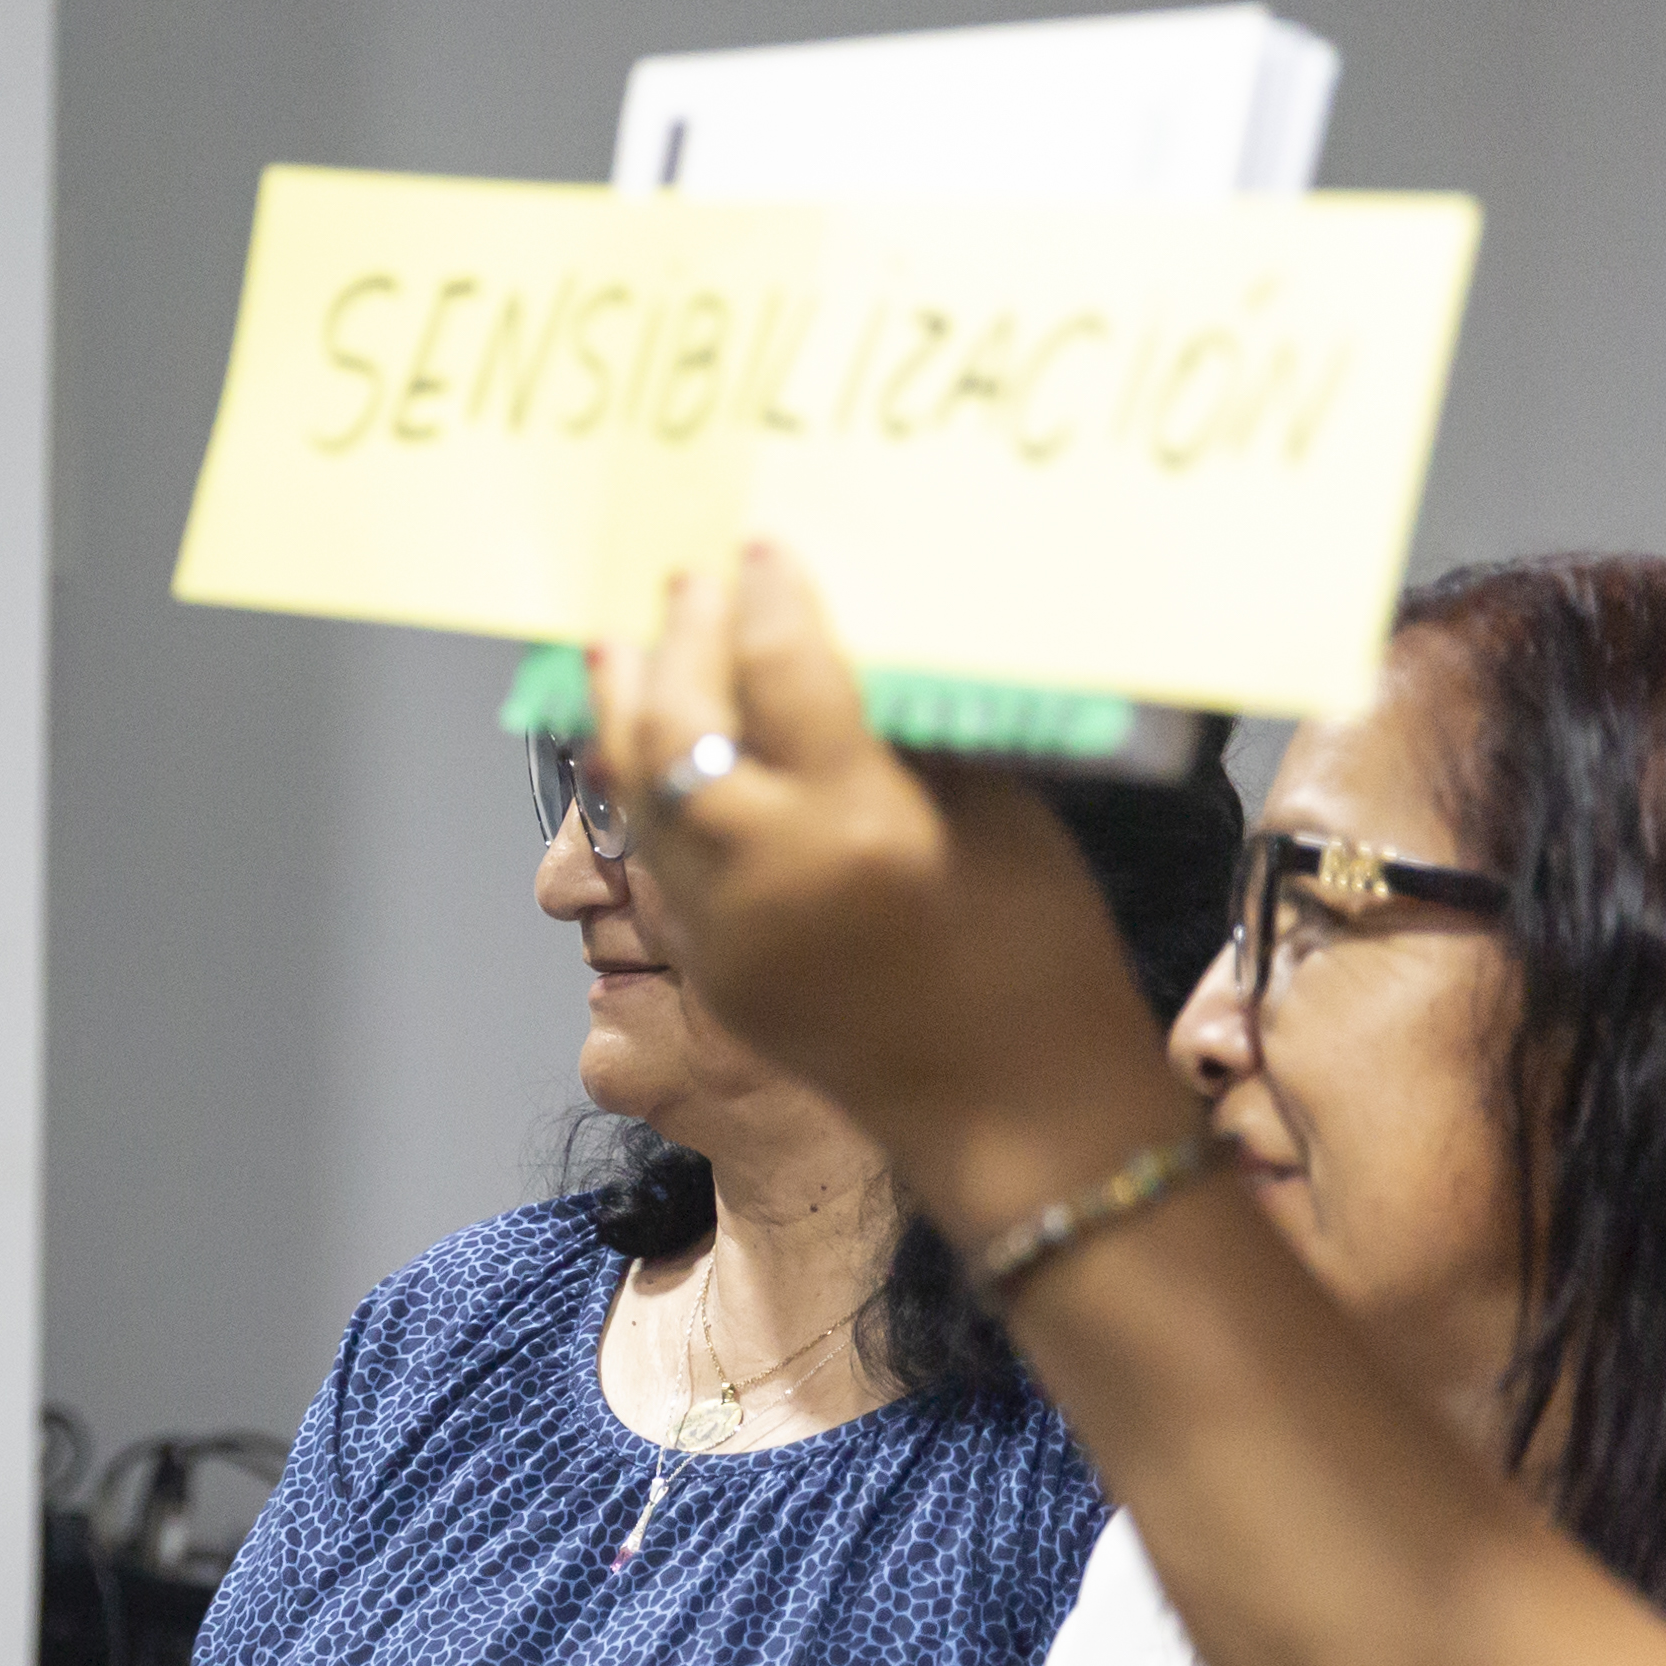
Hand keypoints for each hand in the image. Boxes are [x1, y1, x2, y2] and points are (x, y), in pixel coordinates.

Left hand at [589, 546, 1183, 1222]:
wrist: (1013, 1112)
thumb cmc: (1038, 953)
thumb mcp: (998, 814)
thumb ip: (906, 735)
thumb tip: (839, 648)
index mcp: (859, 825)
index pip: (781, 672)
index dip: (763, 599)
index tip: (759, 553)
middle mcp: (770, 878)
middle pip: (680, 727)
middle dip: (677, 642)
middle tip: (683, 583)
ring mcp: (723, 936)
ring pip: (638, 799)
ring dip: (629, 713)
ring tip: (627, 648)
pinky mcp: (709, 974)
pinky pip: (654, 863)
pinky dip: (643, 794)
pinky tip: (649, 750)